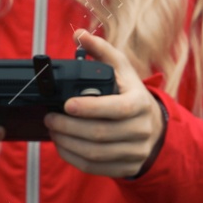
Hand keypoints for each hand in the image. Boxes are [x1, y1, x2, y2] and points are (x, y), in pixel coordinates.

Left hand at [44, 29, 164, 178]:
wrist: (152, 127)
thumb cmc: (130, 94)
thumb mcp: (122, 70)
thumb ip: (101, 51)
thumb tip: (79, 35)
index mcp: (140, 103)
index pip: (117, 109)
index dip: (90, 108)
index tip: (66, 104)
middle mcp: (141, 129)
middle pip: (100, 134)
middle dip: (69, 127)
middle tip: (49, 117)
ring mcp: (135, 151)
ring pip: (95, 153)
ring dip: (67, 142)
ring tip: (52, 129)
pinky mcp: (127, 167)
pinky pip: (94, 168)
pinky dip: (72, 157)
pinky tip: (61, 145)